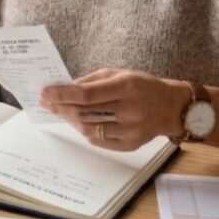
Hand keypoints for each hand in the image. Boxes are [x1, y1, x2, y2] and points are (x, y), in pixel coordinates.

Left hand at [41, 69, 189, 150]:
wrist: (172, 107)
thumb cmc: (142, 86)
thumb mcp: (119, 74)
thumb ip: (91, 81)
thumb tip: (64, 88)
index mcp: (126, 87)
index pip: (87, 94)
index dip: (63, 95)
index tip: (45, 93)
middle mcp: (130, 110)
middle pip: (85, 113)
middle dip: (61, 107)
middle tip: (47, 103)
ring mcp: (131, 130)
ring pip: (89, 129)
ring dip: (71, 120)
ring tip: (62, 111)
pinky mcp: (131, 145)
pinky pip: (99, 141)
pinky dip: (85, 131)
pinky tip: (81, 122)